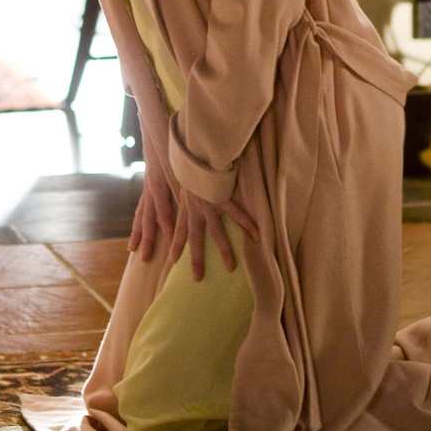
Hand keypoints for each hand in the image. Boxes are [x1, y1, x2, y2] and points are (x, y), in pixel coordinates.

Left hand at [130, 170, 260, 279]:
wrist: (196, 152)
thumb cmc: (190, 165)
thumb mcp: (182, 181)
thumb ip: (185, 193)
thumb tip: (184, 196)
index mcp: (186, 206)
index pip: (179, 231)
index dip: (177, 246)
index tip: (173, 261)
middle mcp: (196, 209)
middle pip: (196, 239)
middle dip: (196, 259)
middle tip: (198, 278)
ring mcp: (210, 206)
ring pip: (217, 233)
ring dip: (223, 251)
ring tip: (230, 268)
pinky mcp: (223, 199)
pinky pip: (237, 215)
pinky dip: (247, 225)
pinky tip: (257, 236)